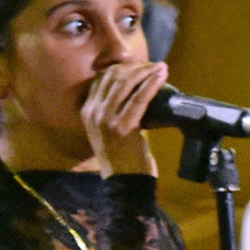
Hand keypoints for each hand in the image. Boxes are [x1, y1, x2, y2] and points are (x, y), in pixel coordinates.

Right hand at [81, 62, 167, 176]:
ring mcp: (106, 119)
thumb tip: (132, 90)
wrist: (124, 183)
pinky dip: (152, 83)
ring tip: (159, 67)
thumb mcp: (107, 131)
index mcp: (87, 112)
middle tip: (152, 66)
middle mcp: (93, 113)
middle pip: (113, 77)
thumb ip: (112, 111)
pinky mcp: (123, 127)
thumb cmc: (121, 158)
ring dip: (145, 71)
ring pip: (126, 84)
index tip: (138, 66)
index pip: (101, 79)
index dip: (121, 67)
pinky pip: (139, 98)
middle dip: (134, 67)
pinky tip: (162, 75)